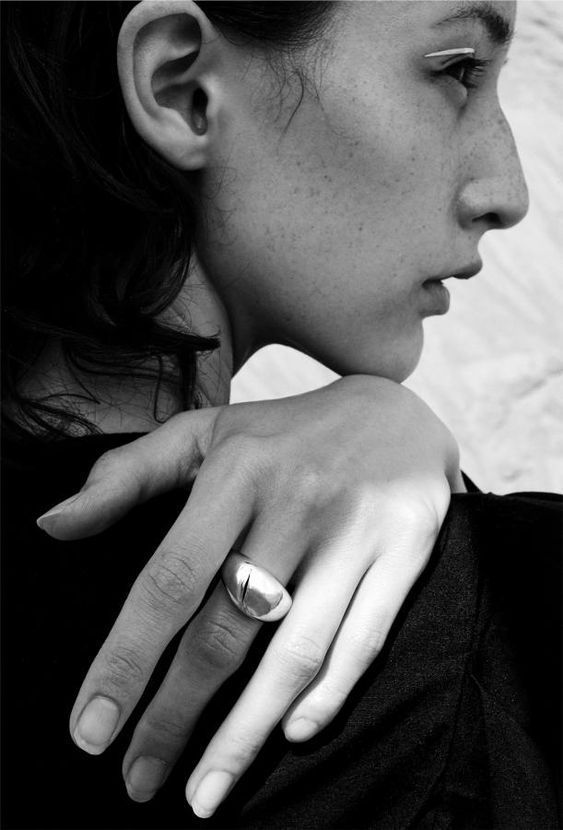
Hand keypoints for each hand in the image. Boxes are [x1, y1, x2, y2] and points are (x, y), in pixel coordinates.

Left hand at [38, 375, 464, 816]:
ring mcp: (356, 532)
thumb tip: (51, 526)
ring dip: (245, 733)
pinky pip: (363, 641)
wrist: (397, 412)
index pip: (170, 580)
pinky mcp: (405, 553)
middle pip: (226, 632)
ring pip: (295, 653)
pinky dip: (326, 696)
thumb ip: (127, 476)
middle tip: (139, 781)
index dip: (126, 660)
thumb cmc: (283, 434)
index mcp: (237, 471)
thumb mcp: (205, 435)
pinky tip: (289, 735)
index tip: (91, 730)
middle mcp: (297, 502)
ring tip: (204, 791)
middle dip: (174, 716)